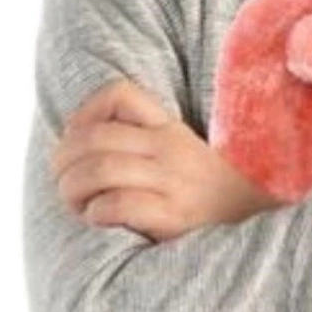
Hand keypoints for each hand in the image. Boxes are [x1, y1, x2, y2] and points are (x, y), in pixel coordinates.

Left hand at [50, 78, 285, 241]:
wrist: (251, 211)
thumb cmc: (203, 182)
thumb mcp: (178, 145)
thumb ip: (140, 135)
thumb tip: (79, 138)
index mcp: (167, 126)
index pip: (120, 94)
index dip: (85, 111)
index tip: (74, 137)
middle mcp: (168, 147)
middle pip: (95, 138)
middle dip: (64, 161)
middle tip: (61, 180)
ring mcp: (171, 180)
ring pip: (101, 170)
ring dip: (73, 189)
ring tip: (74, 203)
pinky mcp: (173, 215)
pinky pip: (120, 204)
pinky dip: (97, 212)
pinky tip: (98, 217)